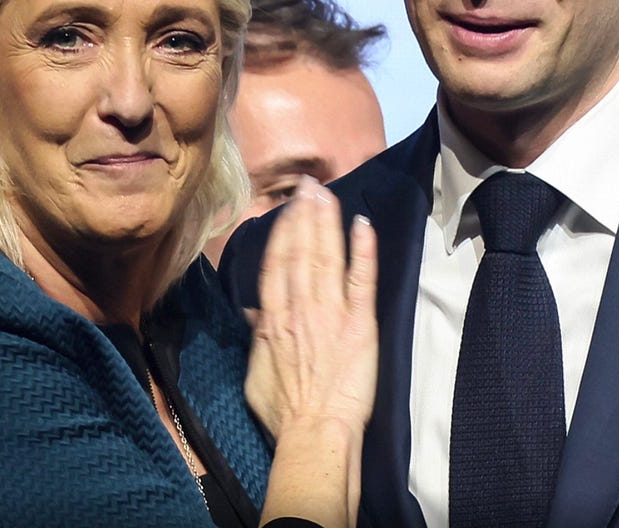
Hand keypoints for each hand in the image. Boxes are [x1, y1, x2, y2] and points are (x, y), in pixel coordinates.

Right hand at [246, 177, 377, 440]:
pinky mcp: (360, 323)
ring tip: (326, 194)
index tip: (287, 208)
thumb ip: (257, 338)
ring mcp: (330, 313)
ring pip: (326, 257)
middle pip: (300, 251)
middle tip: (308, 186)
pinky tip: (362, 224)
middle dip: (304, 215)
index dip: (282, 231)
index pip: (276, 263)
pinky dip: (362, 250)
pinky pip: (361, 280)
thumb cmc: (284, 411)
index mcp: (273, 319)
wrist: (316, 433)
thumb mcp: (256, 373)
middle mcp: (299, 308)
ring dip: (326, 222)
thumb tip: (256, 313)